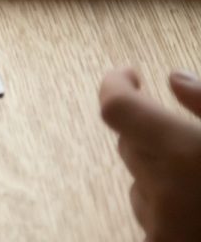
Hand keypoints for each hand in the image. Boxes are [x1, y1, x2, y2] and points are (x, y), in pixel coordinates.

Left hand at [100, 68, 200, 240]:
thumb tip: (173, 79)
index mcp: (182, 153)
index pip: (116, 109)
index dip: (115, 85)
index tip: (131, 75)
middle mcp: (163, 192)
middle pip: (129, 144)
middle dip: (148, 130)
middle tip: (188, 134)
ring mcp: (162, 231)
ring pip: (140, 185)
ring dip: (160, 174)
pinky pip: (152, 222)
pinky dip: (169, 210)